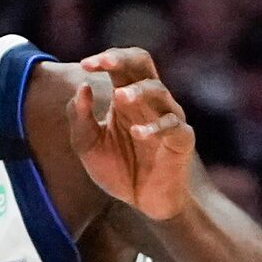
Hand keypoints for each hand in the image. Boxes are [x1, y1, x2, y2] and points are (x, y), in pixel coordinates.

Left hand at [69, 49, 194, 222]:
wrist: (145, 203)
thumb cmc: (119, 170)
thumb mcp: (88, 146)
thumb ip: (79, 118)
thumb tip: (82, 86)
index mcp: (125, 96)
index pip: (119, 66)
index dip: (104, 59)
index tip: (85, 65)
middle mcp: (148, 101)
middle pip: (143, 62)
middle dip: (124, 58)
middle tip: (106, 62)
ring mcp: (167, 117)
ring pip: (158, 89)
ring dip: (138, 90)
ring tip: (119, 98)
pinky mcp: (182, 138)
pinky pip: (172, 124)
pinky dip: (155, 127)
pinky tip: (136, 133)